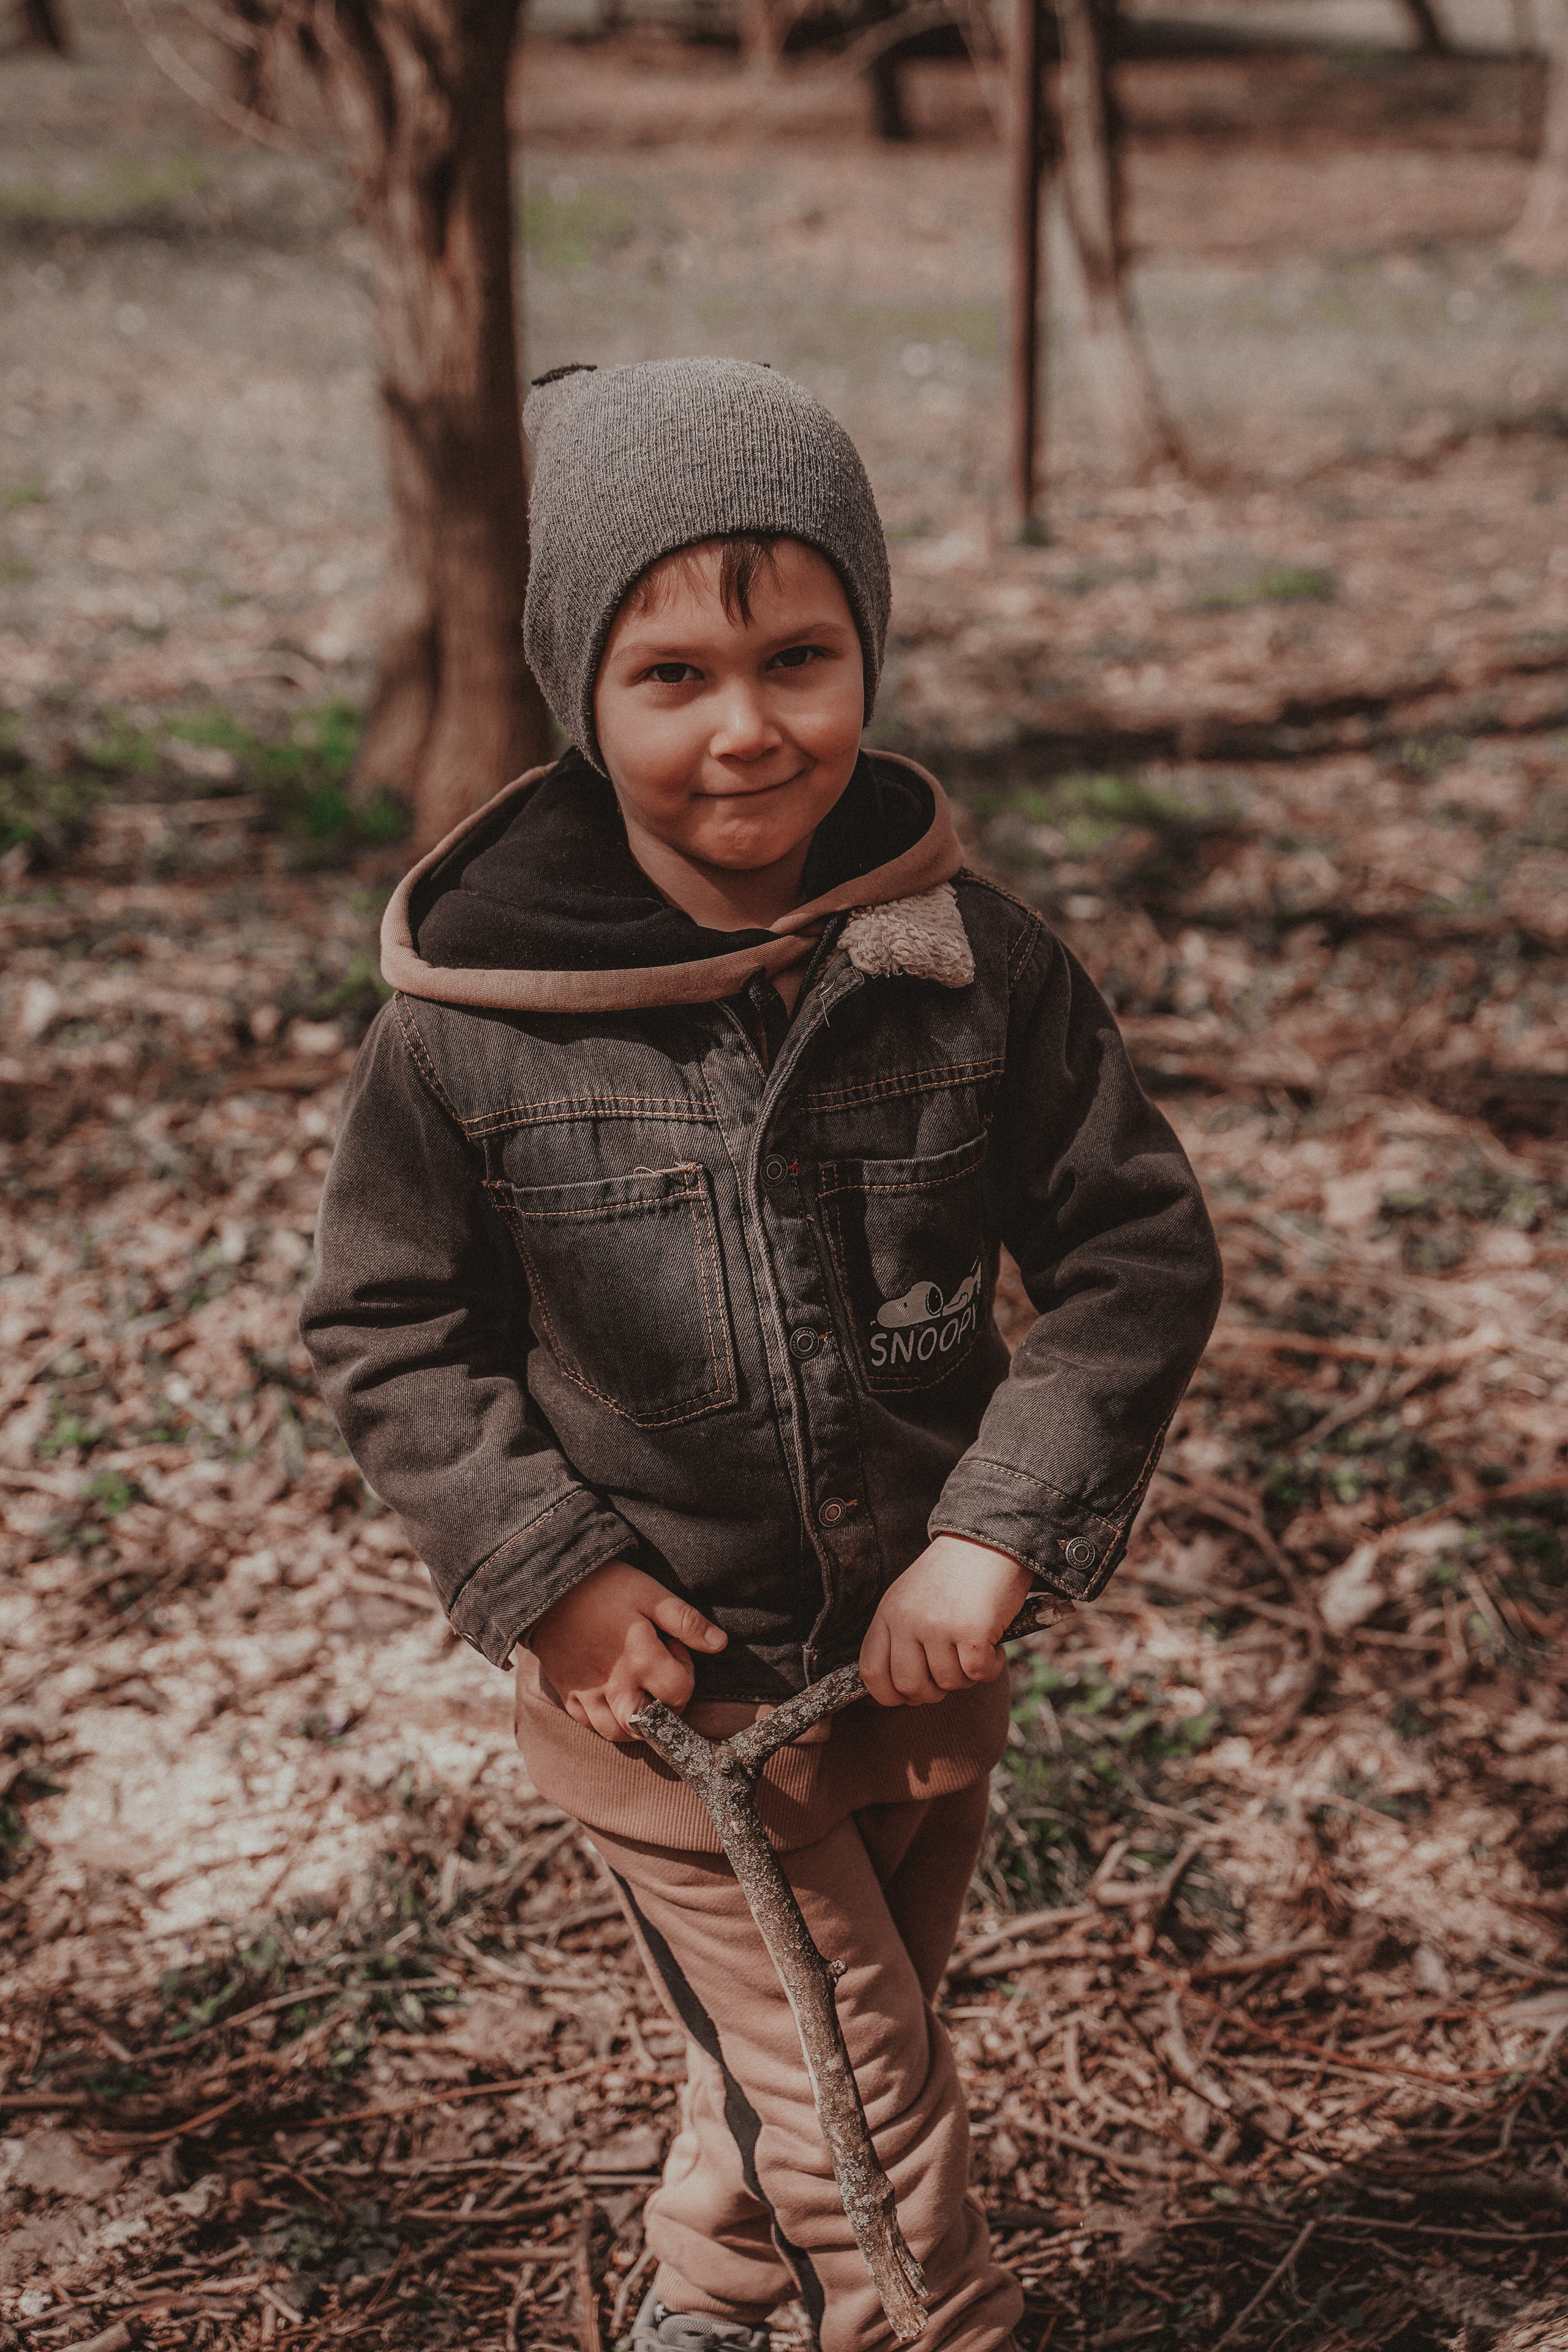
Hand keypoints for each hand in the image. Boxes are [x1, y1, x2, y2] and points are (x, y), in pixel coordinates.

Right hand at [529, 1560, 726, 1742]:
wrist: (547, 1586)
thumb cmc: (603, 1587)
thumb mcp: (650, 1593)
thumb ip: (686, 1621)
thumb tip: (721, 1643)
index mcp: (640, 1660)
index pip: (679, 1693)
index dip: (685, 1673)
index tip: (672, 1648)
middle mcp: (614, 1685)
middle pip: (651, 1727)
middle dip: (666, 1712)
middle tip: (661, 1682)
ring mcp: (588, 1694)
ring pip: (618, 1733)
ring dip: (636, 1722)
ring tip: (639, 1692)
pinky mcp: (568, 1694)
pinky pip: (589, 1724)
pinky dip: (605, 1719)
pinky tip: (612, 1695)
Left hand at [858, 1536, 1031, 1707]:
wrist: (989, 1540)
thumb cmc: (952, 1575)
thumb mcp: (910, 1598)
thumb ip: (900, 1638)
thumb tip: (903, 1692)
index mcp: (888, 1613)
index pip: (871, 1672)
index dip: (889, 1694)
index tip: (909, 1695)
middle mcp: (908, 1620)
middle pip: (909, 1686)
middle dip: (933, 1691)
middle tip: (950, 1672)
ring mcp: (939, 1626)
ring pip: (948, 1683)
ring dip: (967, 1675)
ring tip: (974, 1646)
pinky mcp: (973, 1632)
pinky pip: (978, 1675)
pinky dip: (991, 1668)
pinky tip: (994, 1645)